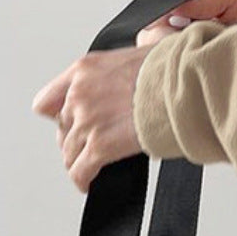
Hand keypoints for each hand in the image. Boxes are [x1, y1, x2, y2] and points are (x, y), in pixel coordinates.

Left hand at [33, 0, 236, 193]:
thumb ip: (126, 67)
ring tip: (90, 169)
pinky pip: (80, 171)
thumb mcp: (140, 52)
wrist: (187, 81)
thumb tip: (140, 69)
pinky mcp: (100, 145)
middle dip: (75, 138)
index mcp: (87, 69)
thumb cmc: (176, 66)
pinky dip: (83, 180)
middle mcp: (80, 94)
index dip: (59, 114)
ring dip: (79, 161)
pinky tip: (89, 183)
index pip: (49, 98)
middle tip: (89, 146)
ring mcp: (88, 120)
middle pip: (61, 128)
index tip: (70, 121)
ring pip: (69, 152)